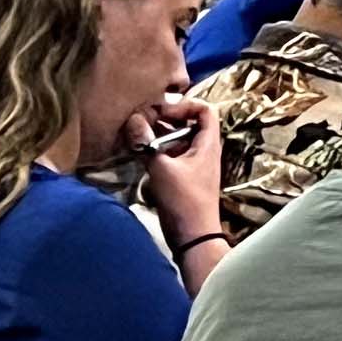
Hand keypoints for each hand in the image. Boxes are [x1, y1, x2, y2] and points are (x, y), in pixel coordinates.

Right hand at [140, 96, 224, 235]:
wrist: (192, 235)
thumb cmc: (184, 200)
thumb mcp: (162, 168)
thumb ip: (146, 143)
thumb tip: (133, 121)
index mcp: (208, 144)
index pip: (205, 110)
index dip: (184, 105)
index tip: (161, 112)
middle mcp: (203, 150)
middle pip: (188, 122)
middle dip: (165, 118)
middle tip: (142, 119)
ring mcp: (192, 164)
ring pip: (176, 139)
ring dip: (157, 134)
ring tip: (135, 132)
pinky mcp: (182, 176)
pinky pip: (169, 154)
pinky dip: (155, 149)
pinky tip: (137, 151)